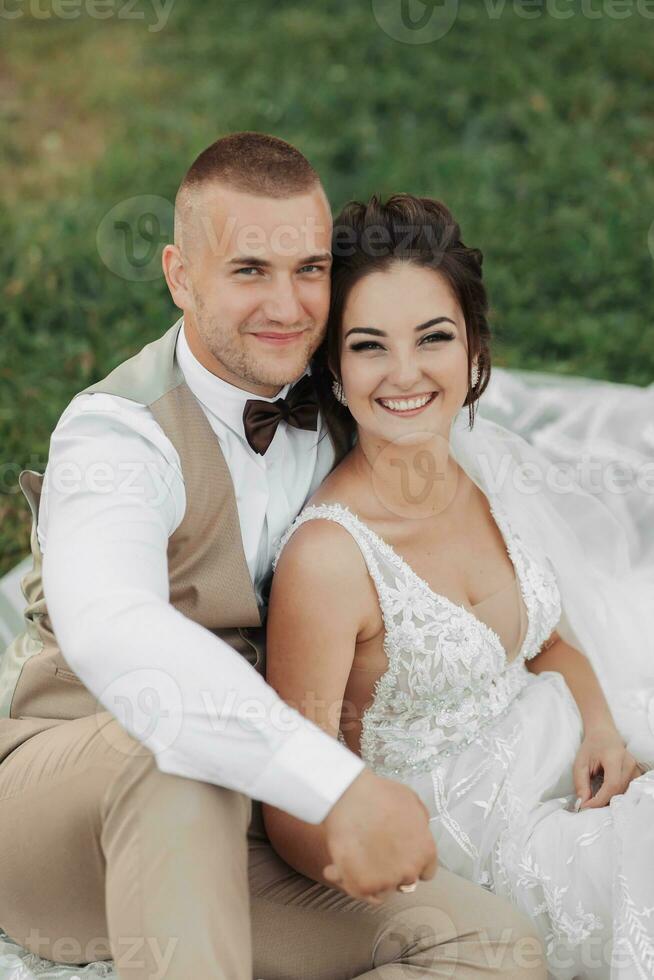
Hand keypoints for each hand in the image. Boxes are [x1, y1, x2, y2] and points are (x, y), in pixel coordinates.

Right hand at [321, 769, 437, 904]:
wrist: (349, 797)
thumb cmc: (378, 794)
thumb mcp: (411, 802)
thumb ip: (419, 824)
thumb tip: (416, 833)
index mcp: (425, 851)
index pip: (425, 871)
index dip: (410, 862)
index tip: (398, 856)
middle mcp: (409, 870)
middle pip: (404, 881)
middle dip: (392, 869)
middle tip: (374, 853)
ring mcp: (387, 881)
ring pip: (383, 890)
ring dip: (371, 877)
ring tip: (354, 860)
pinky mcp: (363, 887)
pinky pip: (362, 894)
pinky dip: (350, 883)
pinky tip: (337, 869)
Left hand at [573, 726, 641, 809]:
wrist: (603, 734)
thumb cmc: (591, 747)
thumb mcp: (580, 763)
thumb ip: (581, 783)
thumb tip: (583, 804)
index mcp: (614, 757)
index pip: (612, 784)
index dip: (599, 799)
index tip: (586, 806)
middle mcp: (629, 763)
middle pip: (619, 791)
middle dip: (603, 802)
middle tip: (588, 805)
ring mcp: (635, 769)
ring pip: (625, 793)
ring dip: (610, 800)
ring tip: (596, 800)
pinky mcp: (637, 774)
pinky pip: (629, 790)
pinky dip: (617, 796)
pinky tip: (606, 796)